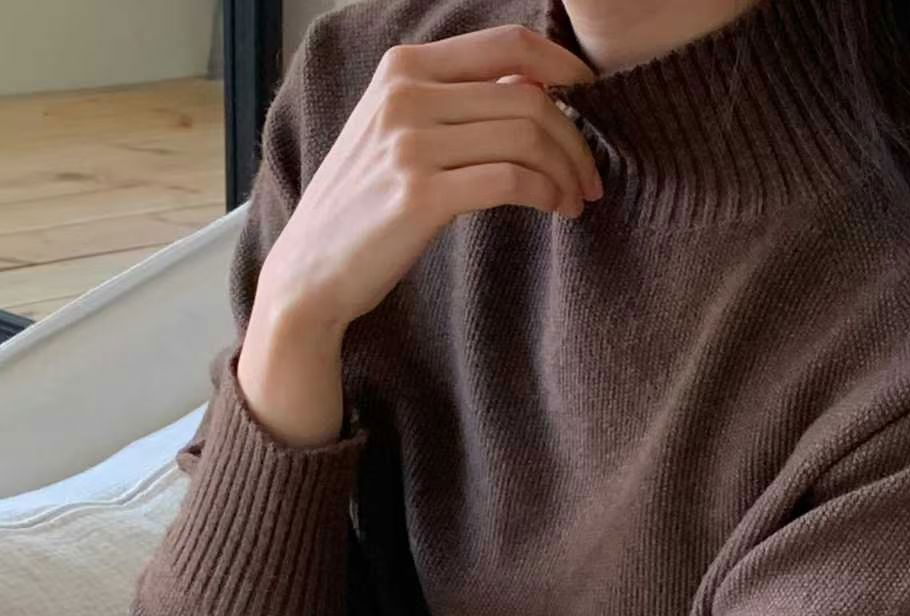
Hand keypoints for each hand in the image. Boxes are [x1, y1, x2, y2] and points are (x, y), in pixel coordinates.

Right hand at [238, 24, 599, 444]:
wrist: (312, 270)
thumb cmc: (366, 206)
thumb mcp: (401, 133)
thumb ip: (456, 103)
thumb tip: (535, 86)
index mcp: (403, 67)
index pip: (507, 44)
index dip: (564, 65)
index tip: (592, 96)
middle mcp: (405, 94)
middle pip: (528, 96)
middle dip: (575, 139)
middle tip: (591, 177)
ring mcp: (410, 142)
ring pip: (526, 135)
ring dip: (566, 171)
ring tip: (576, 200)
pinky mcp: (420, 194)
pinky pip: (511, 180)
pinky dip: (547, 193)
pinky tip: (556, 209)